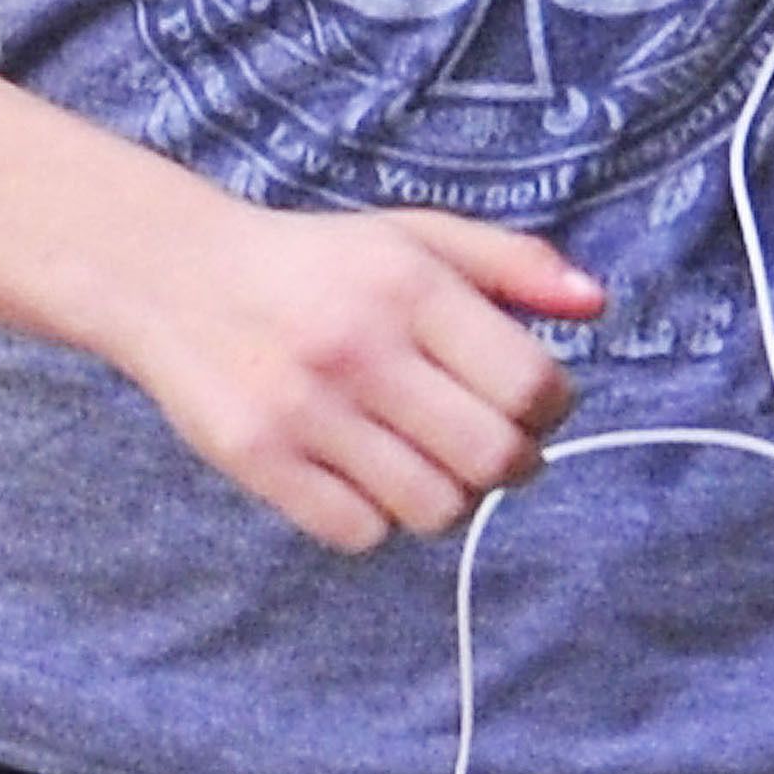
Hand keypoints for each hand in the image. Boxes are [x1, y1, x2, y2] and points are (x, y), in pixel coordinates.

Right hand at [124, 192, 604, 555]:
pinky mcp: (259, 461)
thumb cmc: (317, 263)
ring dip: (446, 496)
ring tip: (424, 459)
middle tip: (489, 445)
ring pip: (433, 508)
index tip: (531, 403)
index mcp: (409, 284)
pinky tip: (361, 473)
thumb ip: (512, 264)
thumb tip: (597, 303)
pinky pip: (360, 534)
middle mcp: (360, 346)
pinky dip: (376, 517)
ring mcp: (306, 410)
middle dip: (511, 464)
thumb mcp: (414, 238)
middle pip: (493, 459)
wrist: (176, 276)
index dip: (550, 407)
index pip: (531, 385)